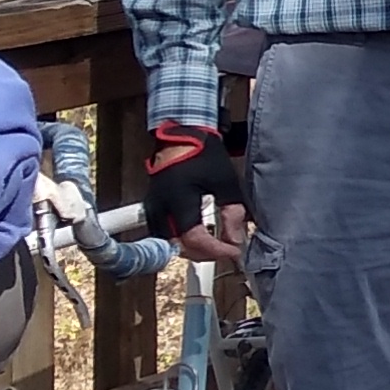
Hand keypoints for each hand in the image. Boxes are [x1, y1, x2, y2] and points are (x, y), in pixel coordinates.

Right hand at [142, 120, 248, 263]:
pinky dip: (182, 240)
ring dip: (193, 249)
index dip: (215, 251)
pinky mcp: (152, 208)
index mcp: (179, 200)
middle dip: (205, 254)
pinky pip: (164, 234)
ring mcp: (153, 209)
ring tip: (216, 245)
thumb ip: (232, 213)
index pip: (194, 238)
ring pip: (170, 243)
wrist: (181, 135)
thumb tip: (237, 240)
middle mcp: (161, 208)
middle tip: (227, 250)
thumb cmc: (204, 154)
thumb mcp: (226, 182)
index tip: (234, 252)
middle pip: (179, 247)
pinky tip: (200, 236)